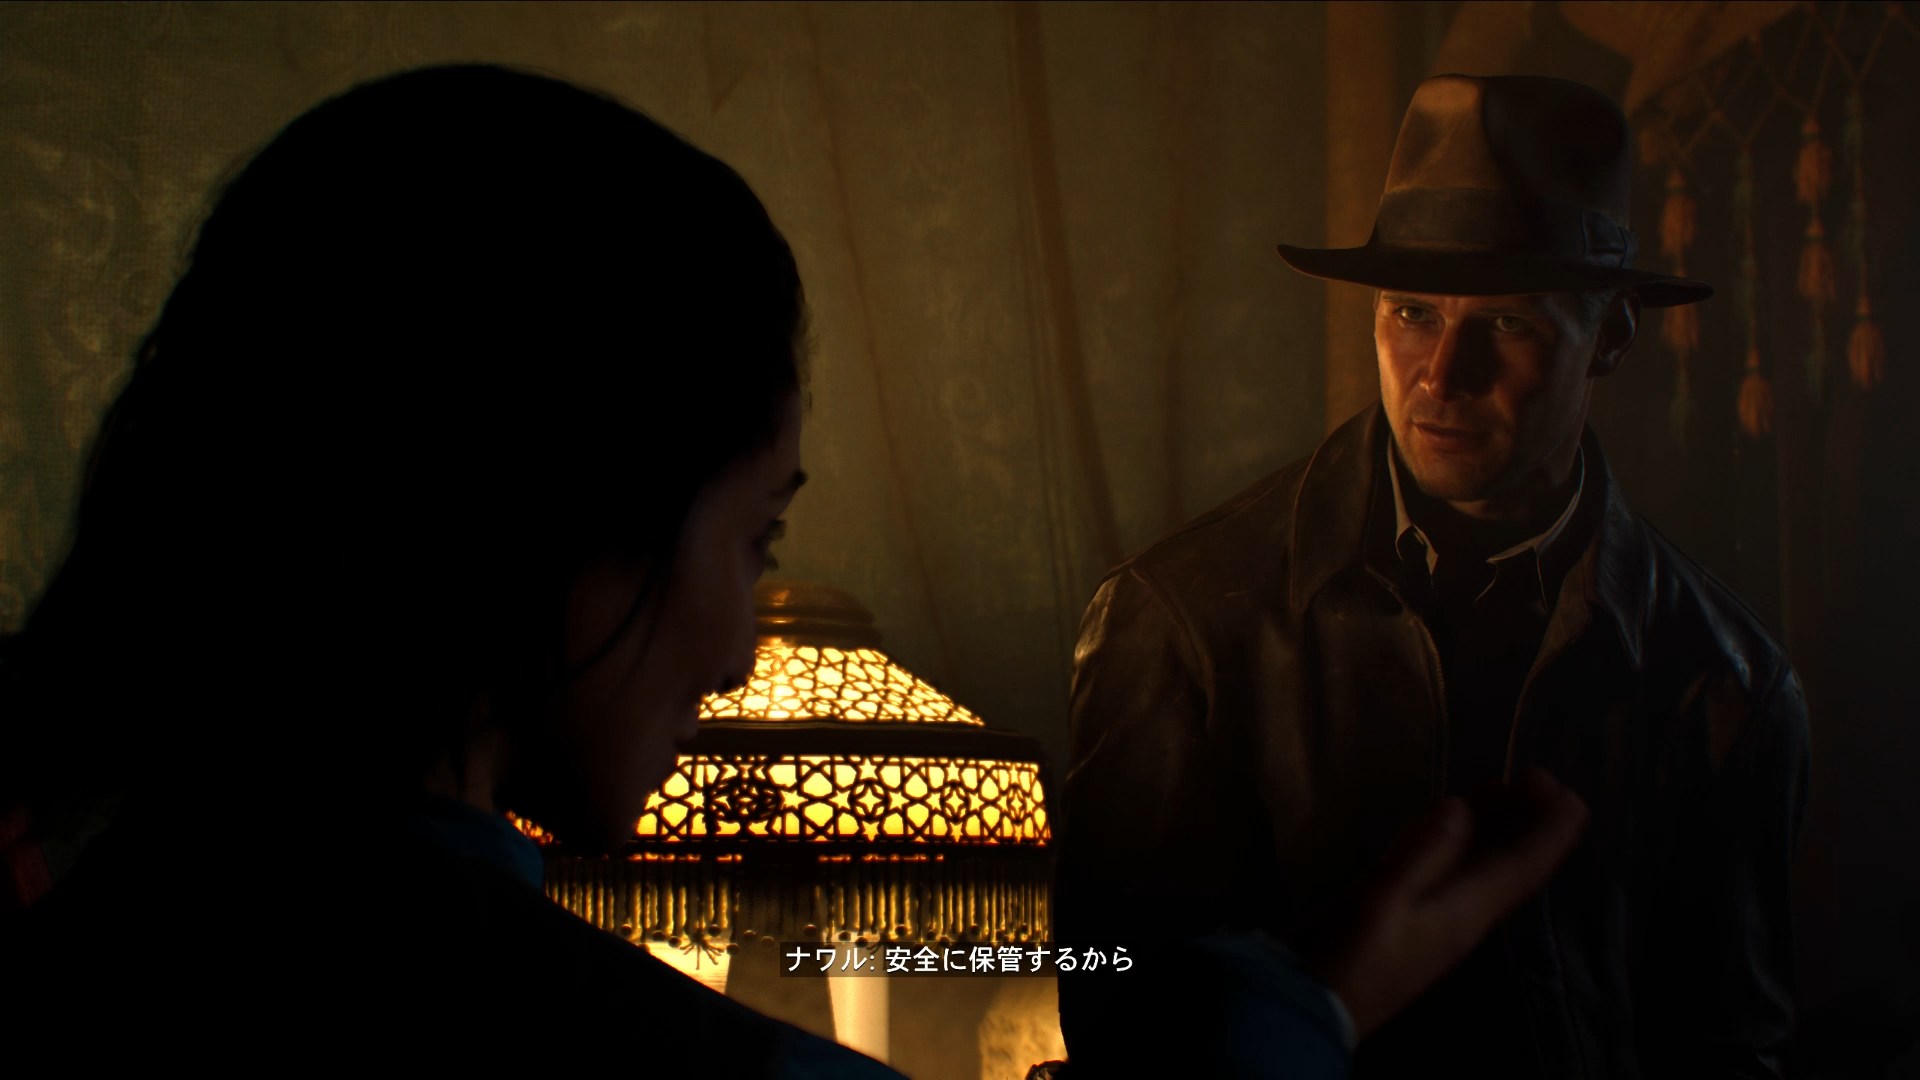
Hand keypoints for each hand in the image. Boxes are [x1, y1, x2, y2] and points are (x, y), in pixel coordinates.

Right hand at [1307, 767, 1589, 1039]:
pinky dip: (1467, 843)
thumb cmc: (1353, 958)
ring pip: (1488, 867)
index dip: (1551, 827)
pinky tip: (1454, 827)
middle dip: (1528, 819)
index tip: (1560, 787)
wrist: (1323, 1007)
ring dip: (1499, 827)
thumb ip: (1422, 853)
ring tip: (1495, 788)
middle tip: (1525, 775)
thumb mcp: (1382, 900)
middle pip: (1514, 863)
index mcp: (1469, 910)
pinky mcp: (1421, 917)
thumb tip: (1461, 807)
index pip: (1527, 866)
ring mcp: (1445, 917)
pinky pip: (1461, 872)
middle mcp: (1468, 913)